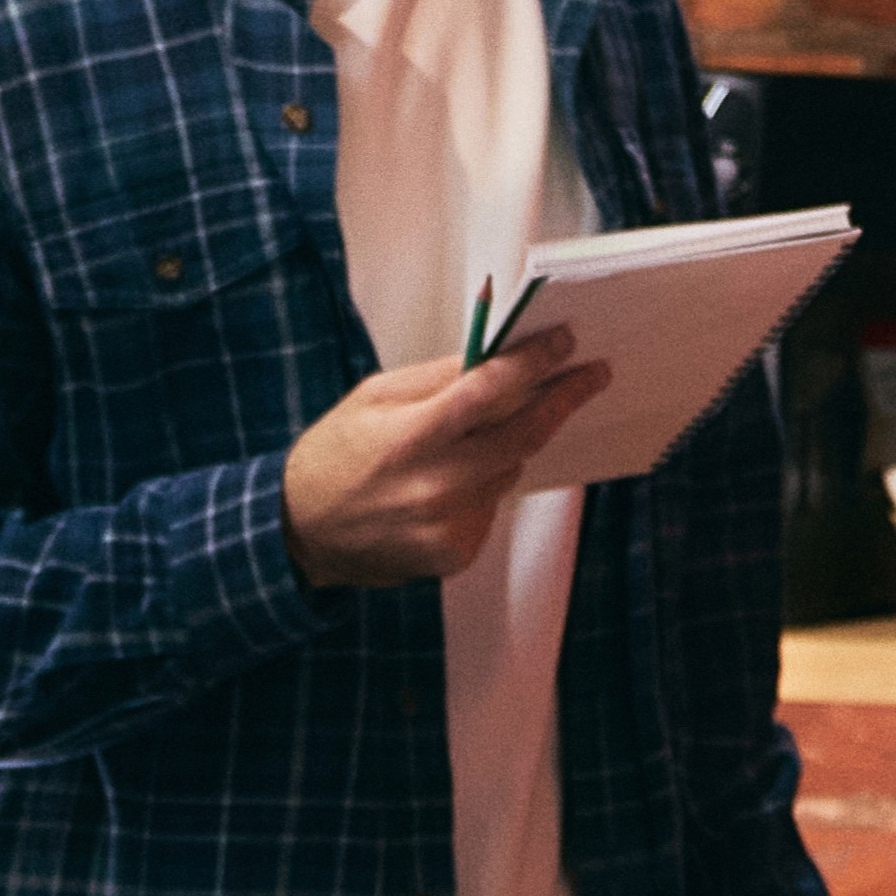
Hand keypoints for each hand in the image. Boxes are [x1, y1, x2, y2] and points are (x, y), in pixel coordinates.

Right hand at [280, 326, 607, 587]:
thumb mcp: (372, 398)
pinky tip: (448, 484)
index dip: (534, 363)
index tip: (566, 343)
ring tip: (473, 438)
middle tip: (594, 375)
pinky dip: (483, 485)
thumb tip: (495, 355)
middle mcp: (435, 484)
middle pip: (524, 435)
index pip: (489, 391)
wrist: (301, 532)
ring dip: (508, 446)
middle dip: (563, 399)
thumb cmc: (335, 456)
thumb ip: (436, 378)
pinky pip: (492, 505)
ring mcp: (450, 524)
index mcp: (410, 436)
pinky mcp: (457, 552)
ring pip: (509, 469)